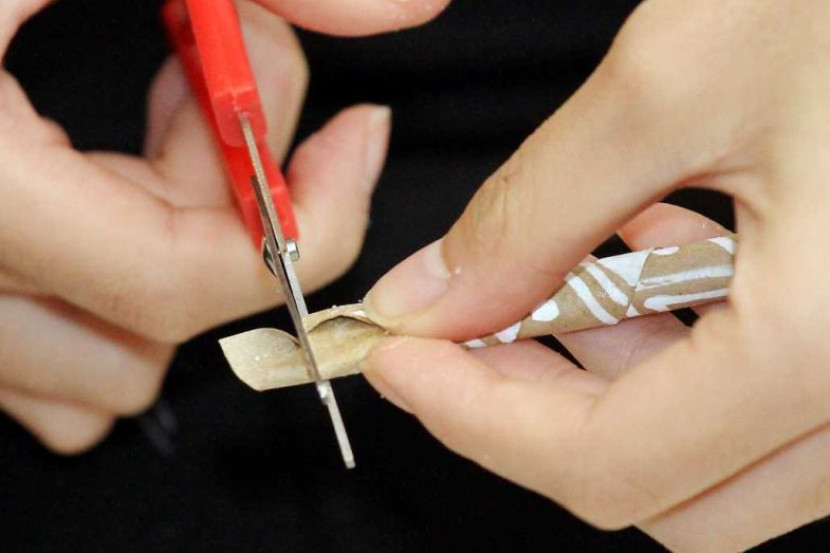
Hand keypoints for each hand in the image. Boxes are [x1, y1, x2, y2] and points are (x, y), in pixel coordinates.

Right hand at [0, 1, 396, 452]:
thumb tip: (408, 5)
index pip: (190, 282)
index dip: (306, 214)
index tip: (354, 136)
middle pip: (162, 322)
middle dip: (231, 199)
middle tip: (227, 73)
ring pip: (102, 360)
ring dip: (174, 241)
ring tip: (163, 109)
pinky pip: (41, 357)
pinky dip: (111, 277)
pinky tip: (106, 168)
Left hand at [361, 0, 829, 549]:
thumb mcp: (673, 80)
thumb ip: (533, 214)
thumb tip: (433, 298)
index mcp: (829, 343)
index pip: (607, 464)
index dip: (473, 421)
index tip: (399, 359)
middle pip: (657, 484)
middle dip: (529, 413)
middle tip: (459, 328)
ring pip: (709, 453)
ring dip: (602, 380)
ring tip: (553, 278)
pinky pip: (762, 396)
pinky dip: (676, 347)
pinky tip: (651, 250)